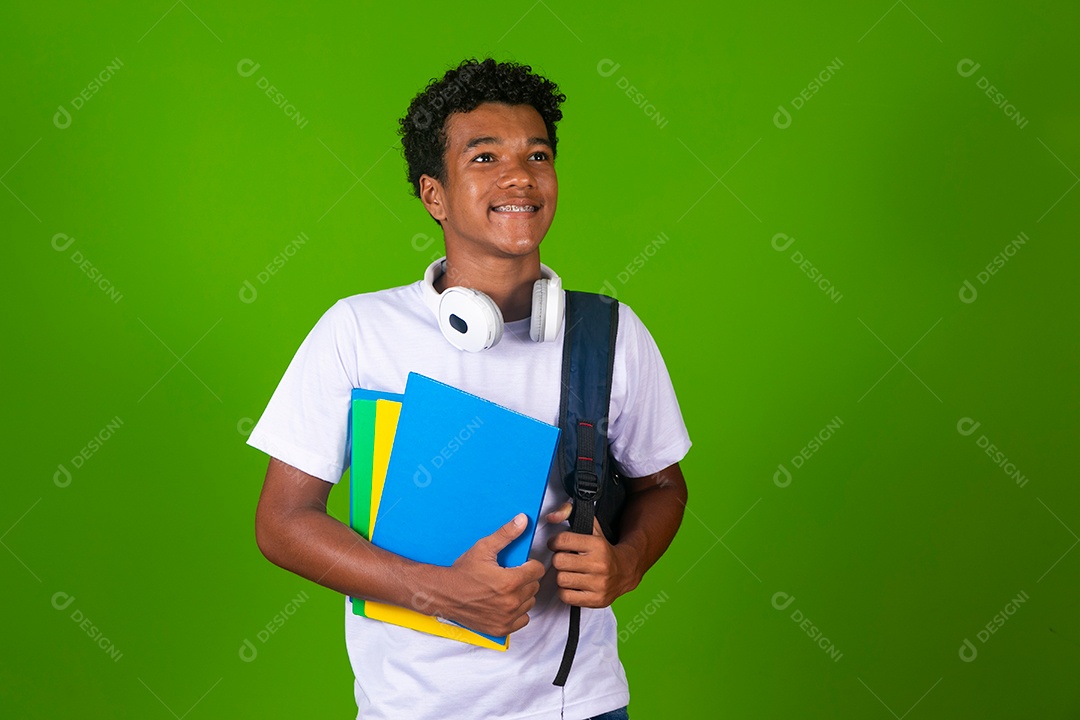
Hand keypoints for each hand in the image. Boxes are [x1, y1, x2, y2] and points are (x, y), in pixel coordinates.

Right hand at [436, 513, 545, 636]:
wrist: (443, 594)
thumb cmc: (462, 572)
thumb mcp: (483, 548)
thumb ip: (506, 534)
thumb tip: (522, 520)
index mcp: (510, 582)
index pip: (538, 570)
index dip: (529, 565)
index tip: (520, 565)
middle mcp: (511, 602)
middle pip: (534, 587)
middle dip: (525, 579)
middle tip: (510, 575)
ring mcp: (506, 617)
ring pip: (529, 603)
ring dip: (522, 595)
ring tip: (506, 589)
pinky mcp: (501, 628)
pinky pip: (522, 620)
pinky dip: (517, 612)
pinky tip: (504, 603)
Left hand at [546, 502, 638, 607]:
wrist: (626, 571)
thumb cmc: (602, 549)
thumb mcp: (591, 527)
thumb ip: (569, 512)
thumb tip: (551, 516)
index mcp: (597, 545)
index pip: (562, 541)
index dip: (554, 542)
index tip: (557, 545)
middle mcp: (599, 565)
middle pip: (559, 561)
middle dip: (559, 560)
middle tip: (565, 560)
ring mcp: (599, 584)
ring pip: (561, 580)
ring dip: (562, 576)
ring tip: (570, 572)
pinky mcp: (596, 600)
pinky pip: (566, 596)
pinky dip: (566, 591)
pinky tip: (574, 585)